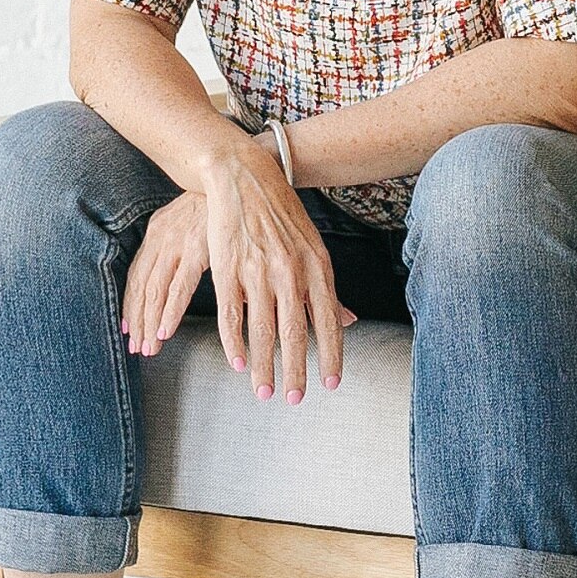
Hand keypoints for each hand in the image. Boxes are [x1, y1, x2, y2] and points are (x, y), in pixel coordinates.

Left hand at [122, 192, 211, 358]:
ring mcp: (179, 243)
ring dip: (150, 324)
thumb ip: (183, 247)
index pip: (137, 275)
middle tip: (135, 348)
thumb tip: (178, 277)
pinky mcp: (198, 248)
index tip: (128, 328)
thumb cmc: (220, 202)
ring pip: (155, 292)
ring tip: (149, 348)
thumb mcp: (192, 221)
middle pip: (142, 287)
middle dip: (137, 321)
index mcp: (158, 231)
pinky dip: (169, 311)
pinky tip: (165, 331)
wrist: (240, 174)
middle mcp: (162, 237)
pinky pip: (179, 287)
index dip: (131, 304)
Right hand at [195, 132, 354, 404]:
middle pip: (294, 333)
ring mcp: (256, 271)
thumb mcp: (313, 247)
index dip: (330, 355)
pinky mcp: (227, 270)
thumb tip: (349, 322)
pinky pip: (230, 315)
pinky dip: (233, 343)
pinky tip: (237, 362)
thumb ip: (326, 288)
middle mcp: (289, 272)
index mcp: (315, 266)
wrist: (245, 177)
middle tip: (296, 400)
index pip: (327, 321)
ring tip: (264, 391)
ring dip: (263, 366)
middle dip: (296, 371)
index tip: (331, 384)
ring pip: (262, 330)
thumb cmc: (283, 215)